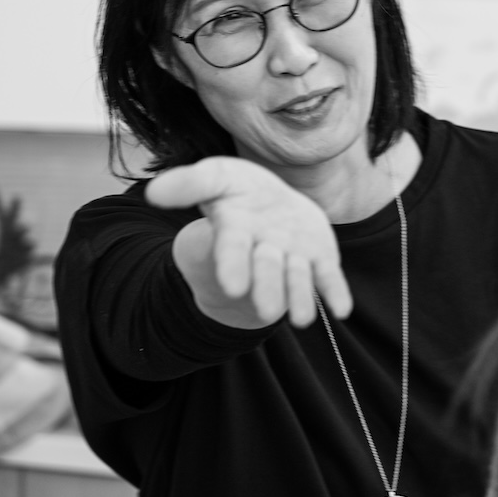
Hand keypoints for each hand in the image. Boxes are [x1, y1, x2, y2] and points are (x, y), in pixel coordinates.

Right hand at [146, 157, 352, 328]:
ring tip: (301, 319)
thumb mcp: (215, 177)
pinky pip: (328, 278)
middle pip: (266, 270)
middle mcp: (264, 249)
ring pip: (296, 279)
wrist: (270, 202)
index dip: (232, 265)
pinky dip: (335, 293)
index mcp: (236, 231)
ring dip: (298, 297)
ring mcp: (293, 256)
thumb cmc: (237, 191)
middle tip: (267, 310)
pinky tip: (343, 310)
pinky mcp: (319, 258)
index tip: (232, 286)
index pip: (232, 248)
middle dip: (267, 288)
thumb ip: (189, 184)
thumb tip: (154, 192)